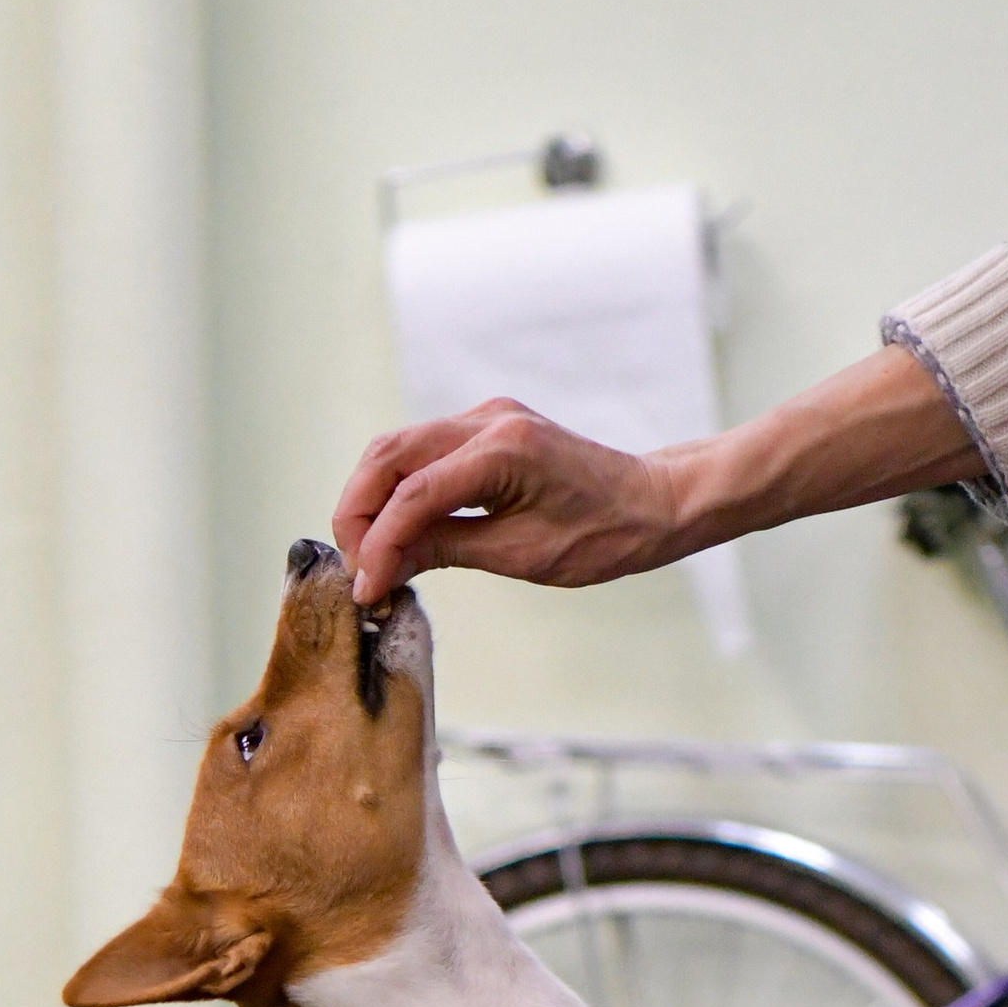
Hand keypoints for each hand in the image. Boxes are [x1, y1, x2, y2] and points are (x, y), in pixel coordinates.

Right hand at [334, 405, 682, 600]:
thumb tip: (382, 567)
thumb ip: (444, 550)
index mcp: (503, 450)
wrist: (652, 503)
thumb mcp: (521, 554)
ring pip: (398, 449)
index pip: (413, 494)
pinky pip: (424, 453)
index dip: (378, 543)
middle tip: (355, 567)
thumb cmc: (603, 534)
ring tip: (369, 553)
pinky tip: (397, 529)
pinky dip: (400, 489)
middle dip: (358, 511)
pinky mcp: (487, 428)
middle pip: (388, 455)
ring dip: (372, 498)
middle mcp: (488, 421)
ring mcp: (486, 418)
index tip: (363, 588)